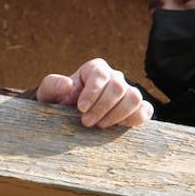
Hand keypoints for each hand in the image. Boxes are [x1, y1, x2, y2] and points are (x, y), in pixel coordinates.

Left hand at [35, 58, 152, 128]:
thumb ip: (52, 85)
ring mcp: (127, 91)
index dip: (92, 93)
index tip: (81, 108)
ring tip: (100, 126)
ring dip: (117, 115)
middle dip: (102, 107)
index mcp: (94, 69)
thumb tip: (67, 84)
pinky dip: (135, 119)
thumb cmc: (58, 101)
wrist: (67, 116)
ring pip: (134, 97)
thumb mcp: (48, 93)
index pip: (100, 75)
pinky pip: (145, 110)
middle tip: (87, 122)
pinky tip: (118, 127)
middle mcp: (114, 77)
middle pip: (118, 87)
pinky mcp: (136, 107)